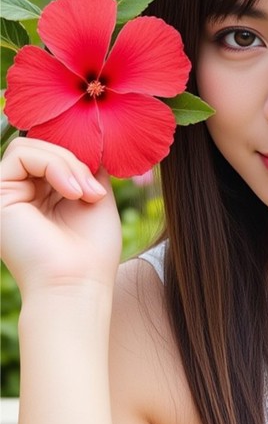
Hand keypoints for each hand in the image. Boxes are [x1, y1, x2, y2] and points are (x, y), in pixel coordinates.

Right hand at [0, 137, 121, 294]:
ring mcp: (6, 194)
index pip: (54, 152)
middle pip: (42, 146)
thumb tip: (85, 139)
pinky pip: (22, 153)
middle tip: (96, 192)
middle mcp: (20, 194)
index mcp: (41, 195)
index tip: (102, 179)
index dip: (78, 155)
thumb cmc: (92, 252)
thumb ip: (86, 166)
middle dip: (76, 160)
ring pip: (32, 145)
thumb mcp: (96, 196)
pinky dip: (55, 165)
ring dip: (67, 163)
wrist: (77, 284)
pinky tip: (73, 192)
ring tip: (85, 194)